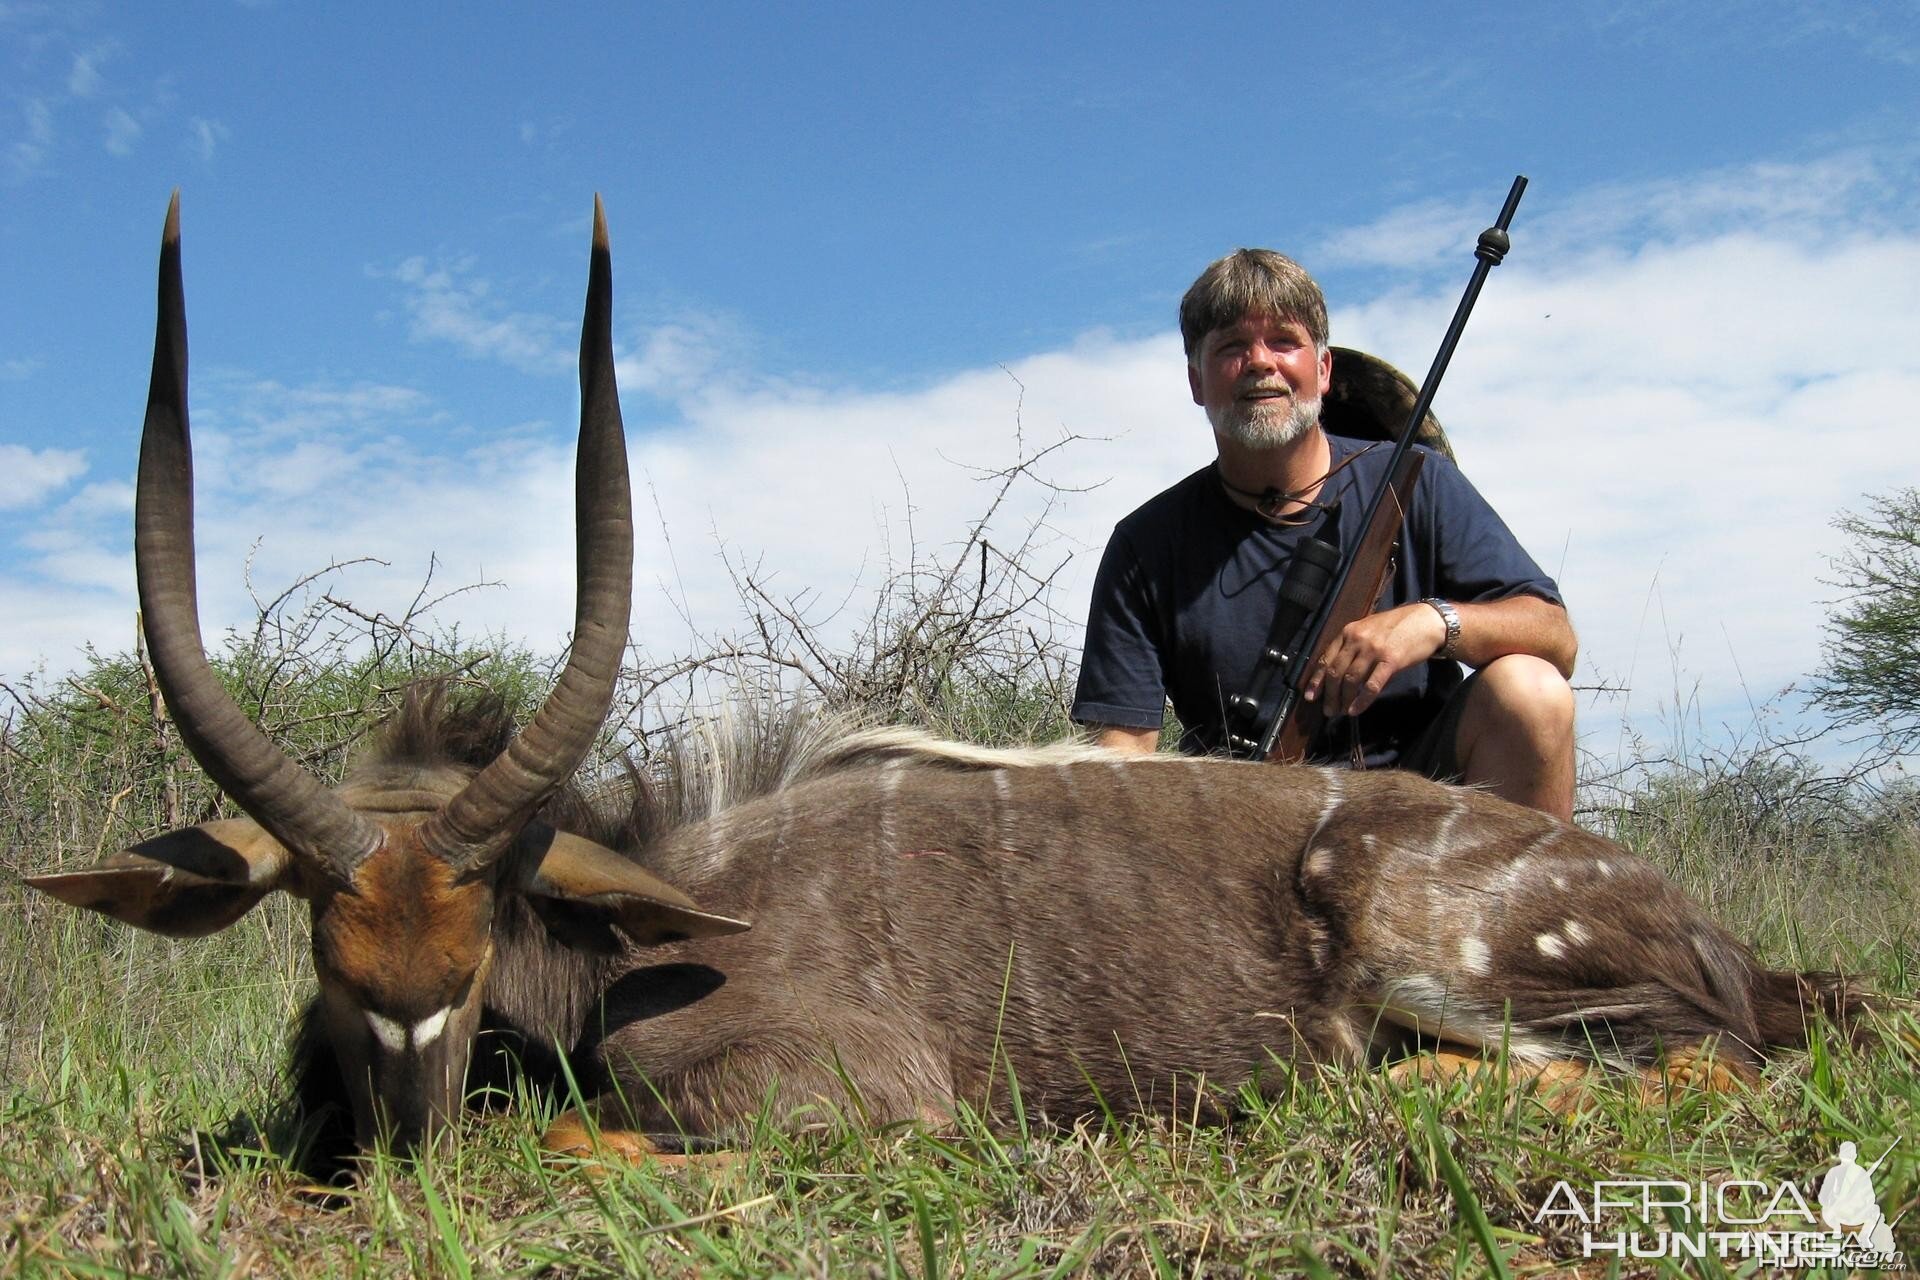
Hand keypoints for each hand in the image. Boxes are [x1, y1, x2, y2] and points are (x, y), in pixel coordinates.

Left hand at [1302, 603, 1447, 717]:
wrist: (1427, 621)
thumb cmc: (1397, 627)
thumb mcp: (1369, 630)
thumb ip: (1353, 648)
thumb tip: (1341, 676)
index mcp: (1348, 631)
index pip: (1325, 658)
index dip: (1316, 680)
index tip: (1310, 696)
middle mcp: (1357, 639)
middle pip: (1335, 672)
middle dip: (1329, 694)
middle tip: (1328, 710)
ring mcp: (1373, 650)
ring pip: (1351, 680)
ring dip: (1344, 699)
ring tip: (1341, 712)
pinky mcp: (1390, 660)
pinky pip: (1372, 685)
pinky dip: (1362, 701)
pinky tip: (1356, 710)